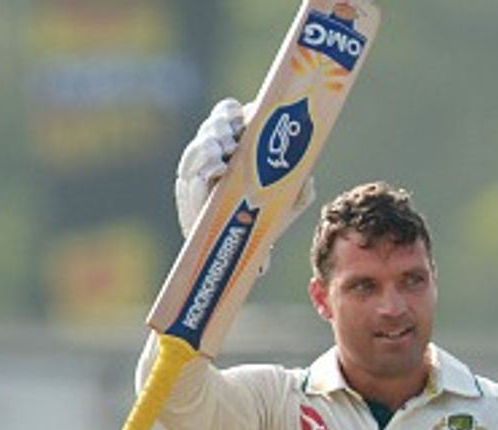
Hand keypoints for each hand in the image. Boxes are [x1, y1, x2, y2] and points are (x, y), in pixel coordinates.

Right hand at [174, 98, 315, 246]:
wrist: (245, 250)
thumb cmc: (266, 219)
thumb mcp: (289, 202)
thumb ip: (301, 190)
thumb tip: (308, 180)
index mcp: (237, 144)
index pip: (228, 114)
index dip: (234, 111)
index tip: (248, 115)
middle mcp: (216, 153)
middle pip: (212, 124)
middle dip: (221, 125)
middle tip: (235, 137)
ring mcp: (201, 170)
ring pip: (199, 144)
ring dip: (212, 143)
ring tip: (228, 153)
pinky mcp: (190, 190)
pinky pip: (189, 172)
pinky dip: (203, 166)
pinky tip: (218, 169)